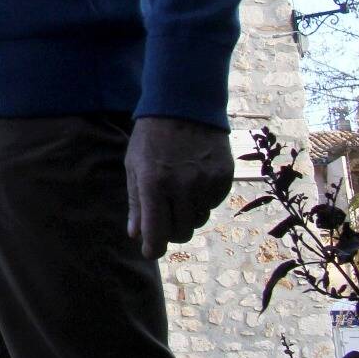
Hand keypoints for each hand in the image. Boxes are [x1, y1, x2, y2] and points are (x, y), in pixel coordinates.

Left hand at [125, 116, 233, 258]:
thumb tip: (136, 235)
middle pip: (181, 232)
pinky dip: (203, 200)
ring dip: (188, 214)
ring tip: (179, 192)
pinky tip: (195, 180)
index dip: (153, 248)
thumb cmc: (151, 137)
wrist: (184, 106)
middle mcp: (182, 186)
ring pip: (199, 220)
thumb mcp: (134, 166)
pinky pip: (214, 204)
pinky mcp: (224, 177)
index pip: (156, 233)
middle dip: (171, 231)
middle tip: (165, 218)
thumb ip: (136, 202)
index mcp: (154, 184)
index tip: (151, 251)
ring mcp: (206, 182)